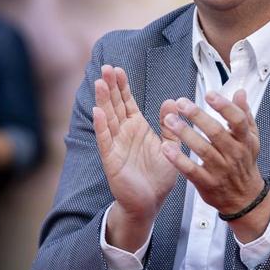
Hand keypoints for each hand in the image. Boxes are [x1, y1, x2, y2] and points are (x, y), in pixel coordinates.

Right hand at [93, 65, 177, 226]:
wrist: (150, 202)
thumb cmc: (159, 176)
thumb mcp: (170, 146)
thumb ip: (169, 125)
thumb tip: (171, 101)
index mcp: (137, 128)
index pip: (127, 102)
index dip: (122, 86)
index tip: (118, 68)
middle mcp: (124, 133)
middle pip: (115, 105)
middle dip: (111, 87)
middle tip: (106, 67)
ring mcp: (116, 145)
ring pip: (108, 118)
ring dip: (103, 101)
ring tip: (100, 83)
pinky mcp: (111, 159)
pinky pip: (105, 140)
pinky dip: (101, 126)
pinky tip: (98, 112)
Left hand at [160, 90, 269, 239]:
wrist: (244, 199)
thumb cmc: (244, 164)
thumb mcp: (250, 139)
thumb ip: (244, 114)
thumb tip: (239, 93)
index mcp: (244, 140)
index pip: (237, 120)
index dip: (224, 106)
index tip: (210, 95)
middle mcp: (233, 154)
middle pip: (216, 132)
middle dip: (198, 116)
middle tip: (182, 104)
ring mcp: (220, 169)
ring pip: (202, 150)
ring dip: (185, 134)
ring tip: (169, 121)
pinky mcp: (207, 183)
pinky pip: (191, 171)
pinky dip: (178, 160)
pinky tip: (167, 149)